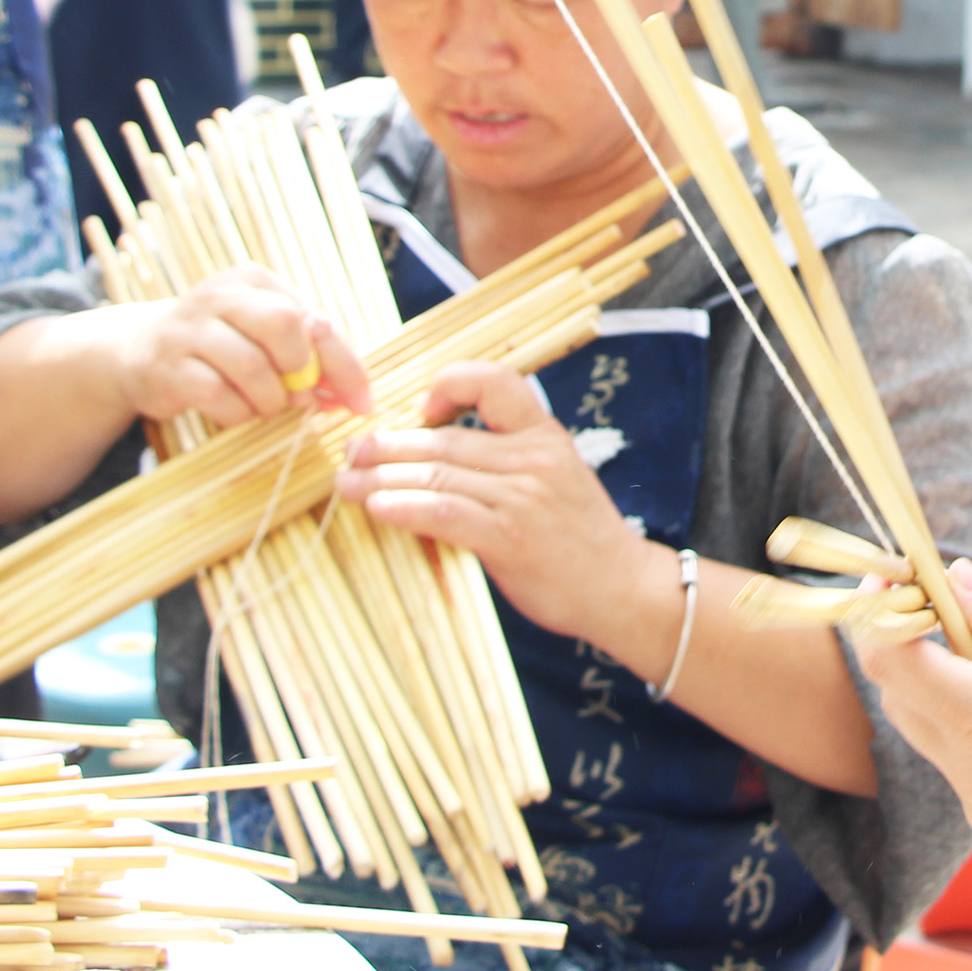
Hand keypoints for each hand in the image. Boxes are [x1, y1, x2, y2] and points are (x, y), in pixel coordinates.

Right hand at [110, 263, 371, 428]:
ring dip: (269, 400)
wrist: (141, 353)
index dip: (344, 364)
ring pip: (252, 366)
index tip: (362, 403)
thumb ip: (314, 355)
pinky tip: (235, 411)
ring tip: (265, 405)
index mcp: (254, 281)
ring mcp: (189, 328)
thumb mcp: (267, 338)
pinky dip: (237, 413)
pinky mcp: (167, 366)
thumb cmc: (223, 347)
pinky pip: (218, 395)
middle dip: (300, 369)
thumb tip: (357, 394)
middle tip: (296, 394)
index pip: (314, 318)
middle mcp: (220, 295)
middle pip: (282, 323)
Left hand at [338, 360, 657, 647]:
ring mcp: (522, 497)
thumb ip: (507, 462)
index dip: (450, 384)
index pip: (495, 382)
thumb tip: (435, 460)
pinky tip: (377, 508)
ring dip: (382, 478)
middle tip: (353, 452)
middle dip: (388, 444)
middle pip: (444, 439)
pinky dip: (404, 507)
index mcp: (544, 435)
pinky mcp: (509, 537)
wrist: (624, 588)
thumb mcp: (556, 479)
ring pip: (436, 473)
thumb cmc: (583, 538)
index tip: (423, 410)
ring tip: (348, 484)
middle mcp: (532, 458)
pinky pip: (444, 512)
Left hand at [855, 562, 971, 855]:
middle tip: (949, 610)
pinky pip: (965, 771)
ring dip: (947, 694)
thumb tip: (950, 581)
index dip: (878, 612)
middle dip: (912, 651)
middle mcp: (970, 773)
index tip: (892, 578)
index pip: (888, 660)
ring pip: (933, 736)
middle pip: (901, 700)